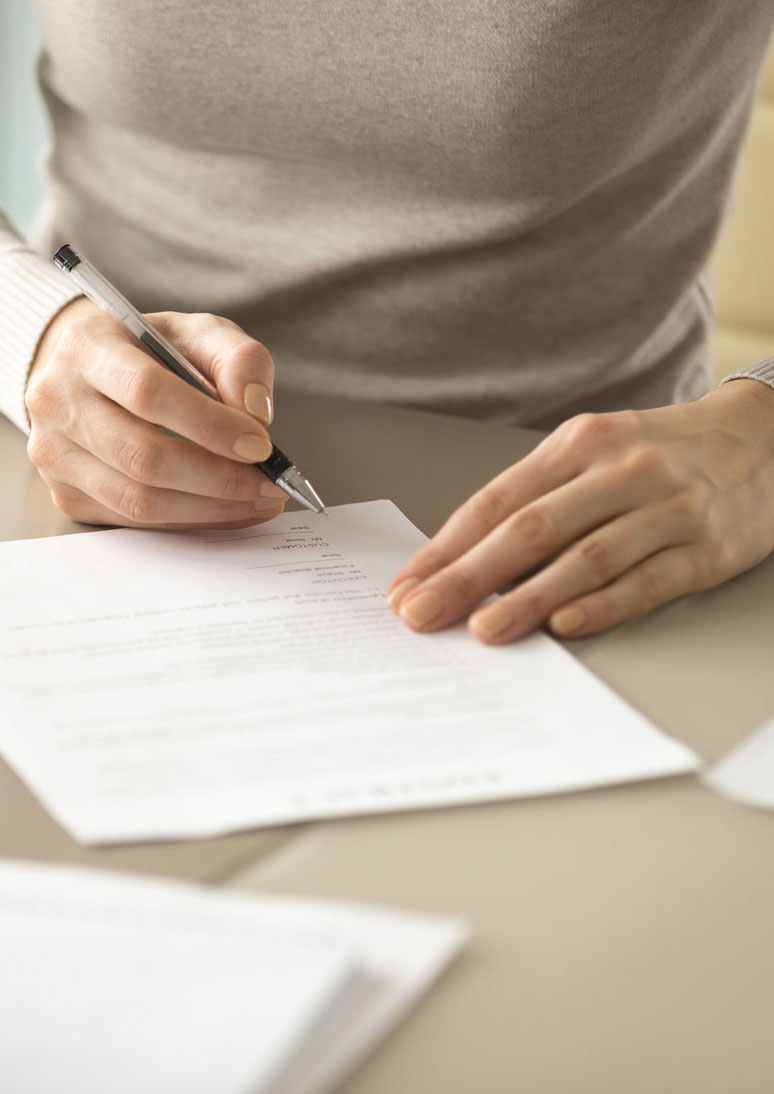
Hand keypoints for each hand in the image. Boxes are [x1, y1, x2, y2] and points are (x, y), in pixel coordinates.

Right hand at [25, 298, 287, 528]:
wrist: (96, 372)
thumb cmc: (153, 351)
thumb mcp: (201, 334)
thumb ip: (239, 360)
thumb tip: (256, 413)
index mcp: (87, 346)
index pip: (148, 392)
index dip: (209, 425)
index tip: (260, 445)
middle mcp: (57, 400)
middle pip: (142, 456)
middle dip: (219, 478)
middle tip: (270, 484)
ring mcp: (55, 453)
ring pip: (138, 500)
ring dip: (210, 508)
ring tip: (259, 500)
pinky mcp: (67, 493)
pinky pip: (134, 521)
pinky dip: (191, 521)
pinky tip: (229, 509)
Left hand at [387, 380, 773, 641]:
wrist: (764, 438)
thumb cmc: (661, 453)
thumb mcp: (596, 453)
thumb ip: (539, 499)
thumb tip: (468, 561)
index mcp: (579, 444)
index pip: (497, 500)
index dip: (446, 546)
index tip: (406, 585)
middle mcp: (620, 470)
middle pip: (530, 528)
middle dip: (467, 576)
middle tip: (422, 613)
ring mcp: (666, 508)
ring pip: (586, 557)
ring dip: (529, 598)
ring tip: (483, 629)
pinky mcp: (707, 547)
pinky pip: (647, 580)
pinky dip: (603, 604)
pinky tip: (565, 625)